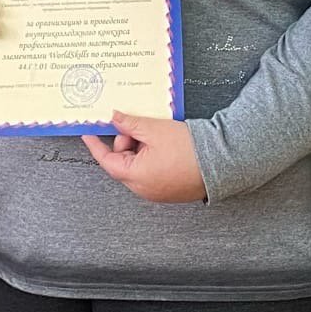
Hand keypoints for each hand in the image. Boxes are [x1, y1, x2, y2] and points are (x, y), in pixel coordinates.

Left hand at [82, 111, 207, 202]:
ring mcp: (157, 192)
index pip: (106, 160)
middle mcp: (144, 189)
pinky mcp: (170, 191)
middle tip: (141, 128)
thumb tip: (114, 119)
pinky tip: (166, 147)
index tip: (88, 134)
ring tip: (159, 136)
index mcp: (136, 176)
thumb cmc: (189, 148)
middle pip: (123, 162)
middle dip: (127, 143)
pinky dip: (152, 159)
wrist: (222, 161)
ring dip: (141, 150)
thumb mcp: (154, 129)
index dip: (96, 145)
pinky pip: (152, 173)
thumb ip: (130, 124)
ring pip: (138, 167)